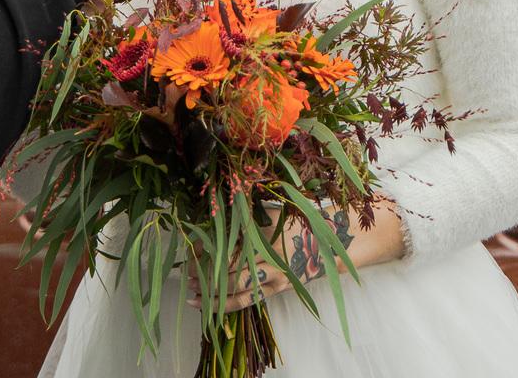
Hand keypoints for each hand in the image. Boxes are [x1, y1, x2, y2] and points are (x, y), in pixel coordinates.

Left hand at [192, 200, 401, 310]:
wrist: (332, 241)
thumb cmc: (298, 221)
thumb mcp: (273, 210)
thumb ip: (247, 211)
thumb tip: (212, 210)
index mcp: (266, 228)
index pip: (228, 240)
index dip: (207, 247)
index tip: (191, 248)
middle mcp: (268, 252)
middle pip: (228, 265)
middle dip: (204, 271)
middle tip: (185, 274)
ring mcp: (274, 273)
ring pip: (235, 286)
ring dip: (210, 290)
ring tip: (191, 292)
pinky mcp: (277, 289)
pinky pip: (248, 301)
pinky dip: (226, 306)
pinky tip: (207, 308)